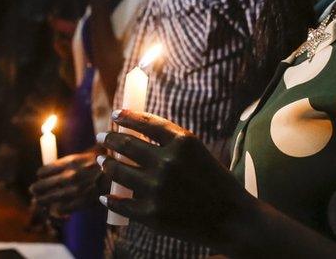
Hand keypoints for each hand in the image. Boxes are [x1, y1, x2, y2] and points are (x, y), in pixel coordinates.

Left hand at [29, 151, 104, 216]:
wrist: (126, 174)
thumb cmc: (110, 160)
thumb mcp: (91, 153)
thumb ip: (76, 159)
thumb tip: (65, 165)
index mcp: (71, 161)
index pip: (45, 170)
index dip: (42, 174)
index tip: (40, 176)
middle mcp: (70, 176)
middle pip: (43, 185)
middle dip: (37, 188)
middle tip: (33, 190)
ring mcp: (75, 191)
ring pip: (49, 199)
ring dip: (43, 200)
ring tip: (39, 201)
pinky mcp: (83, 203)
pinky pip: (63, 209)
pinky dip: (59, 210)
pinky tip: (57, 210)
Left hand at [97, 110, 254, 249]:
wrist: (233, 219)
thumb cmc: (218, 184)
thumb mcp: (199, 153)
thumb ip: (172, 145)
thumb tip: (137, 137)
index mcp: (182, 142)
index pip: (145, 122)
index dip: (126, 117)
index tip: (115, 115)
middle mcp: (167, 162)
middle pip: (127, 145)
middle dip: (110, 139)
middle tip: (102, 138)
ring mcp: (157, 188)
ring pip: (118, 172)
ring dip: (106, 165)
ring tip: (102, 162)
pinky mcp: (151, 213)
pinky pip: (121, 202)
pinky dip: (110, 198)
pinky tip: (106, 196)